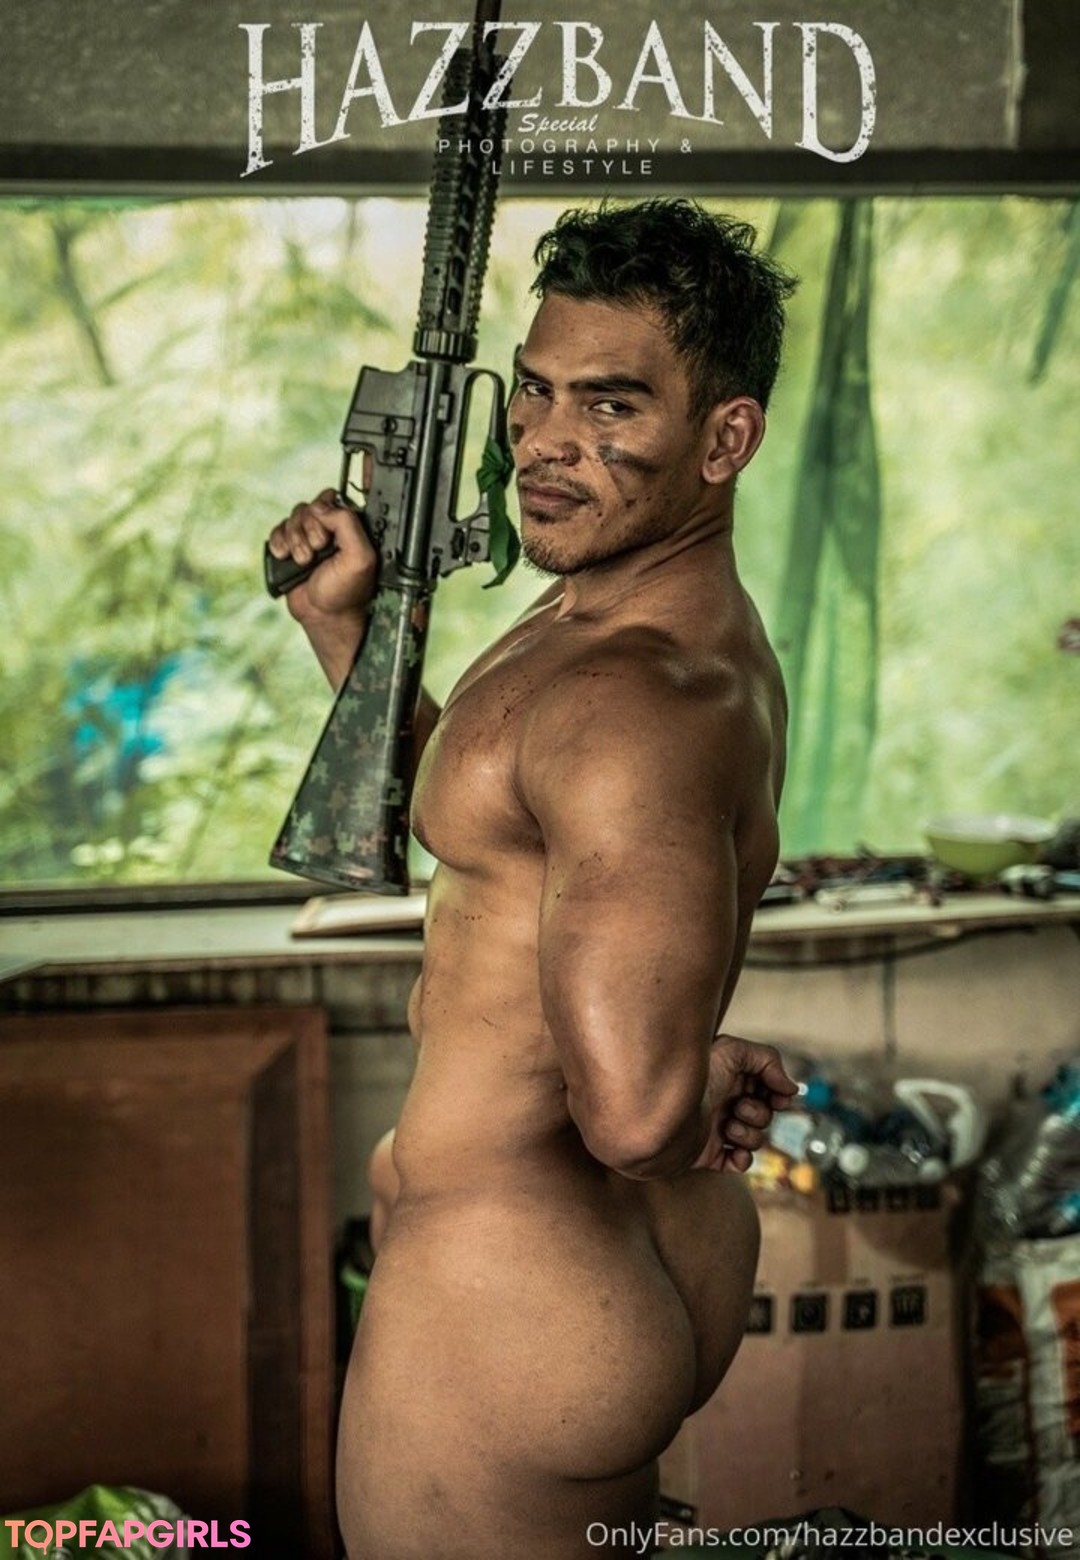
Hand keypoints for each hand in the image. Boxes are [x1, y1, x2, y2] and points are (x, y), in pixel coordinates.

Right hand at [267, 488, 377, 625]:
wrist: (324, 617)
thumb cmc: (346, 592)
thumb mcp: (359, 557)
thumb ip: (347, 523)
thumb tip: (321, 505)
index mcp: (349, 527)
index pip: (331, 500)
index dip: (324, 515)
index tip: (326, 539)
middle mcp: (329, 529)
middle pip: (308, 507)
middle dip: (308, 531)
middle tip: (316, 553)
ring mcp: (308, 538)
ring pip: (292, 518)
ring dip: (294, 540)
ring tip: (303, 562)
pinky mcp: (291, 548)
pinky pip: (277, 530)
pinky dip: (278, 543)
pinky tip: (285, 557)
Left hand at [692, 1034, 797, 1173]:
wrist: (653, 1120)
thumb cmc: (687, 1081)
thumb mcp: (730, 1051)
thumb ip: (767, 1059)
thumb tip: (790, 1089)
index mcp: (729, 1077)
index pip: (767, 1087)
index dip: (777, 1093)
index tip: (777, 1097)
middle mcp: (723, 1101)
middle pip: (765, 1114)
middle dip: (758, 1114)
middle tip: (737, 1109)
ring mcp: (716, 1128)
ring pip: (755, 1140)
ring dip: (748, 1136)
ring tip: (726, 1129)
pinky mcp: (708, 1154)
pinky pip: (739, 1163)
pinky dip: (741, 1160)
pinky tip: (731, 1153)